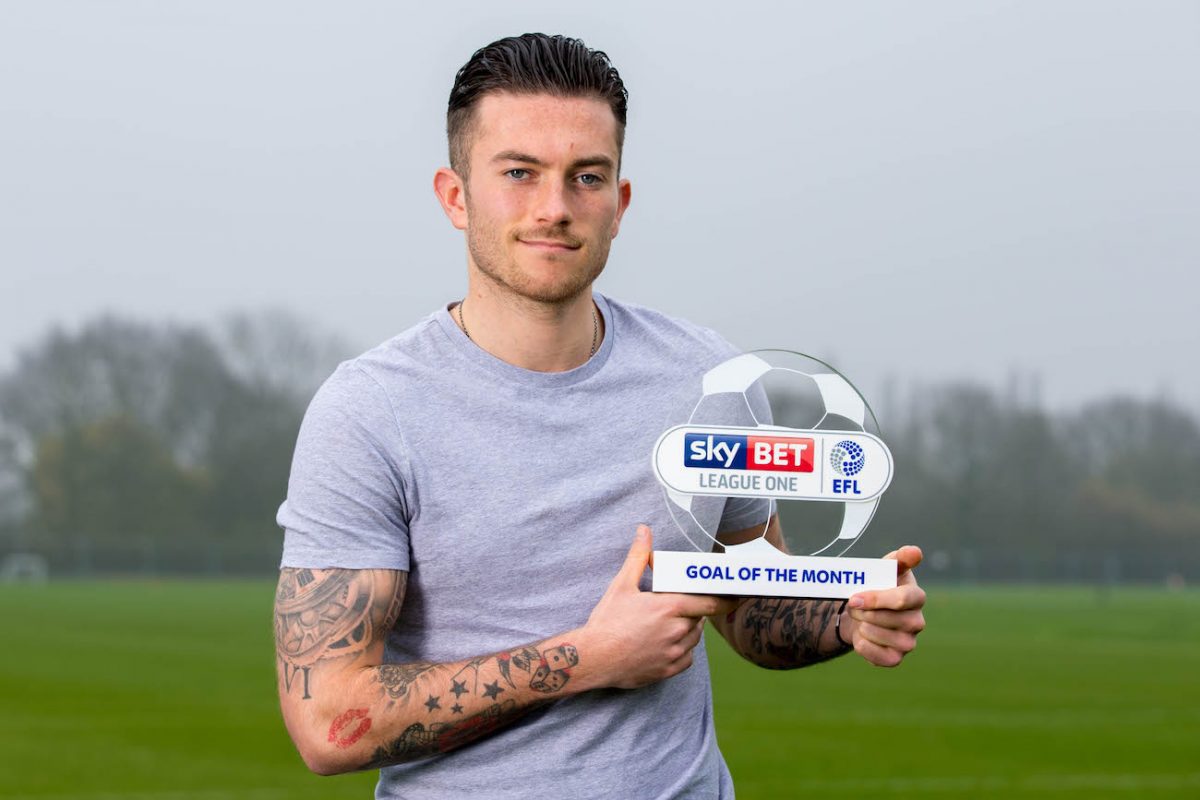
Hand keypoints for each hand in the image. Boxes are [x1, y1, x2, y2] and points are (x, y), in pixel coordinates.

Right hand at [579, 525, 738, 689]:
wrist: (593, 658)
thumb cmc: (607, 621)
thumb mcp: (621, 585)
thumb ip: (638, 556)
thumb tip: (644, 531)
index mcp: (669, 608)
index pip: (710, 603)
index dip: (726, 600)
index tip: (735, 597)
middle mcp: (676, 631)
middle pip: (700, 619)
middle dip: (694, 611)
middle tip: (680, 606)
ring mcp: (673, 653)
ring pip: (694, 639)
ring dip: (690, 629)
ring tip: (671, 622)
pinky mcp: (667, 670)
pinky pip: (687, 658)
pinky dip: (683, 649)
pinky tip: (668, 642)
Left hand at [842, 545, 925, 666]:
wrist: (861, 612)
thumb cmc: (877, 586)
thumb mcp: (885, 567)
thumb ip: (900, 557)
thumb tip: (914, 551)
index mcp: (916, 596)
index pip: (902, 599)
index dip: (876, 599)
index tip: (854, 598)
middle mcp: (917, 621)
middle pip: (890, 619)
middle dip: (865, 612)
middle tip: (854, 606)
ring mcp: (909, 641)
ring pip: (882, 637)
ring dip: (863, 627)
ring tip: (860, 619)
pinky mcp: (896, 658)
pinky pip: (880, 658)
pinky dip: (864, 646)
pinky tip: (862, 636)